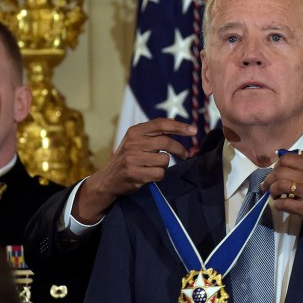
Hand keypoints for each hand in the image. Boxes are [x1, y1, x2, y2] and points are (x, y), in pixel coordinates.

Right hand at [73, 118, 196, 223]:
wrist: (108, 179)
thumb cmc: (127, 158)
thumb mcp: (135, 141)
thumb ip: (153, 133)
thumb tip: (176, 124)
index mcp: (134, 131)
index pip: (160, 124)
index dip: (179, 126)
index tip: (193, 130)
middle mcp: (132, 142)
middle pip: (165, 142)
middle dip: (179, 149)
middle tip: (185, 154)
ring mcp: (132, 158)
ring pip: (164, 160)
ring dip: (164, 165)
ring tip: (154, 167)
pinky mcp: (134, 173)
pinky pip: (159, 174)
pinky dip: (159, 176)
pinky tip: (149, 176)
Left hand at [261, 153, 302, 246]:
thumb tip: (296, 155)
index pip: (287, 158)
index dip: (276, 165)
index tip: (275, 173)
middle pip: (280, 171)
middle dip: (270, 178)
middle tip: (268, 185)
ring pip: (280, 185)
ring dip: (272, 190)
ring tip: (273, 195)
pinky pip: (285, 204)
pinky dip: (277, 204)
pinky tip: (279, 205)